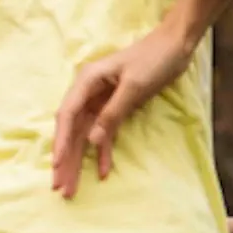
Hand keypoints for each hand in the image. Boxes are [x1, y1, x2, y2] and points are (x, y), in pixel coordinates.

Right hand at [50, 29, 195, 198]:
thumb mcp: (134, 86)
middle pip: (73, 129)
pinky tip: (103, 171)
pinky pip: (105, 132)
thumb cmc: (154, 59)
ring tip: (72, 187)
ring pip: (85, 135)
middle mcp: (89, 91)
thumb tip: (91, 140)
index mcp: (87, 81)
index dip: (61, 141)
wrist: (176, 45)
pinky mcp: (115, 107)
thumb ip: (112, 113)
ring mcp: (101, 100)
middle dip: (66, 158)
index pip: (67, 115)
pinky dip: (103, 151)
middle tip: (60, 187)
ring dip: (79, 160)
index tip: (57, 165)